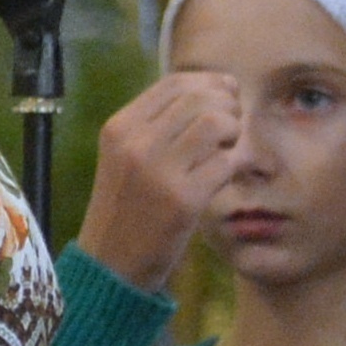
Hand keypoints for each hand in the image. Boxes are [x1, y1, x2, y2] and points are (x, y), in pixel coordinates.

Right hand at [73, 70, 246, 290]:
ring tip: (227, 150)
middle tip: (232, 127)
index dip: (210, 83)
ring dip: (234, 133)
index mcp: (120, 127)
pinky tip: (225, 175)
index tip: (226, 97)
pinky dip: (235, 164)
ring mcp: (159, 171)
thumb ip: (159, 124)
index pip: (175, 82)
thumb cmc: (126, 206)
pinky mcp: (183, 200)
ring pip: (216, 124)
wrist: (110, 263)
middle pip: (200, 98)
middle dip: (228, 107)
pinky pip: (226, 162)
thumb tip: (216, 89)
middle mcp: (135, 143)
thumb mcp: (126, 156)